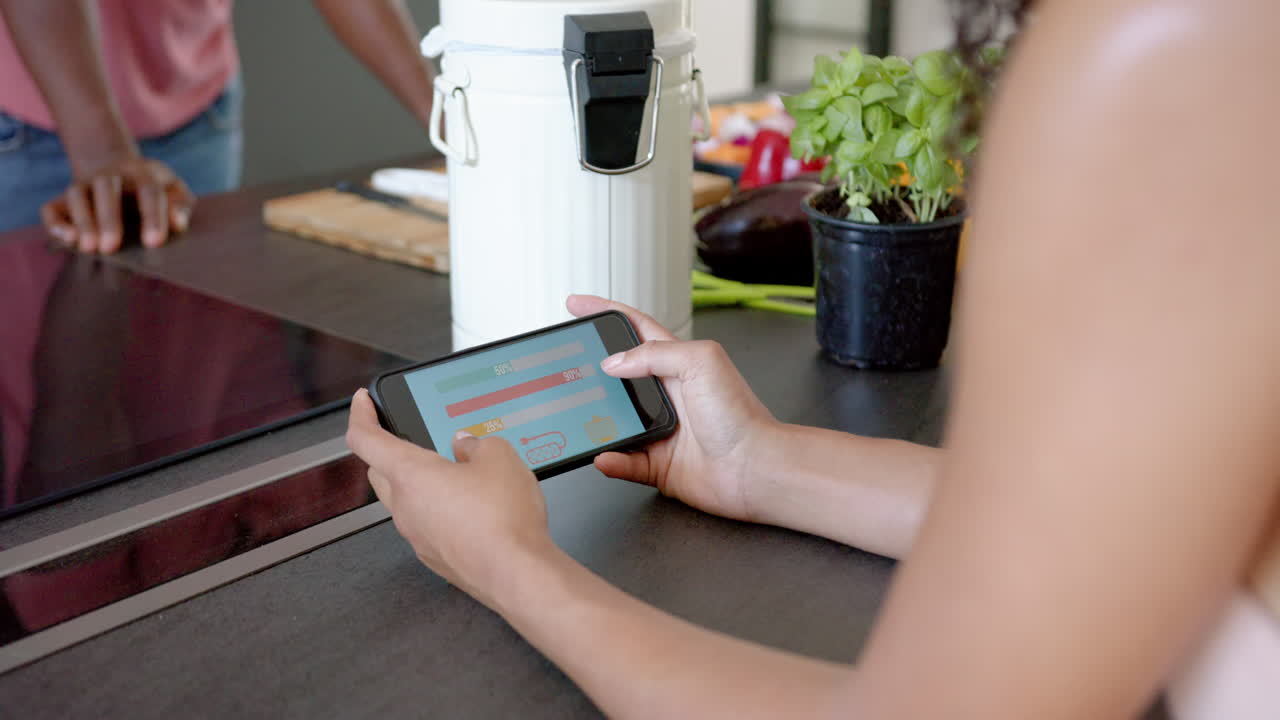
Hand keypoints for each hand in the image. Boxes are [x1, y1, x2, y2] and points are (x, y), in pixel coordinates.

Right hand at [41, 153, 194, 252]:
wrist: (115, 168)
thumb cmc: (152, 187)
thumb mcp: (173, 189)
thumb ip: (181, 205)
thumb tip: (178, 225)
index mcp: (141, 173)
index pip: (149, 191)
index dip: (153, 216)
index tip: (155, 242)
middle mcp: (109, 176)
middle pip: (106, 189)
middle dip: (108, 218)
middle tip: (111, 247)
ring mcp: (83, 185)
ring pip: (77, 196)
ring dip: (82, 222)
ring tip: (90, 248)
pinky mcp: (63, 200)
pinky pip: (51, 208)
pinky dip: (55, 223)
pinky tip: (67, 240)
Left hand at [345, 389, 552, 607]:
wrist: (517, 573)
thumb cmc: (503, 518)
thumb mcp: (500, 456)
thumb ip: (477, 443)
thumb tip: (467, 445)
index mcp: (410, 474)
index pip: (365, 439)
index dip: (361, 415)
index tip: (363, 402)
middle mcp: (405, 507)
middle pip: (380, 472)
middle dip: (392, 452)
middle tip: (415, 439)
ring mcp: (418, 536)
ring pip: (406, 501)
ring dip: (422, 484)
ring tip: (459, 473)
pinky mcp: (437, 557)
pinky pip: (428, 524)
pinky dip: (440, 510)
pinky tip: (472, 507)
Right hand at [566, 295, 780, 522]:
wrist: (755, 467)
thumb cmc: (740, 414)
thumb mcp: (700, 362)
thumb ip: (654, 354)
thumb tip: (614, 361)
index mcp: (677, 362)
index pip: (633, 328)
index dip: (604, 313)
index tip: (576, 305)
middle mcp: (666, 394)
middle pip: (616, 376)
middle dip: (588, 371)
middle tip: (562, 368)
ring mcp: (660, 430)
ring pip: (613, 422)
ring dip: (596, 422)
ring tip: (579, 418)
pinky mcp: (658, 464)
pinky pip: (623, 462)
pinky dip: (611, 460)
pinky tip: (605, 456)